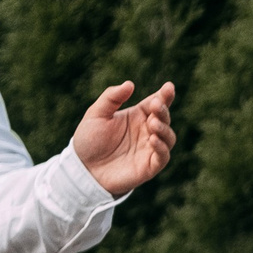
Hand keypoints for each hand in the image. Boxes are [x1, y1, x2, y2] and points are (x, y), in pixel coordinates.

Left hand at [72, 80, 176, 196]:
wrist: (83, 168)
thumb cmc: (89, 140)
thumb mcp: (96, 114)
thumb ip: (112, 97)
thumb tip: (130, 84)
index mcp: (137, 116)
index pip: (156, 103)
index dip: (165, 95)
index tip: (169, 87)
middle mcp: (147, 131)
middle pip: (164, 118)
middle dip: (163, 111)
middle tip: (156, 105)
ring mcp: (149, 149)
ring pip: (169, 137)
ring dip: (164, 129)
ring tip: (152, 123)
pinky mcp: (149, 166)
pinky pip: (163, 157)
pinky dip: (162, 148)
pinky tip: (153, 139)